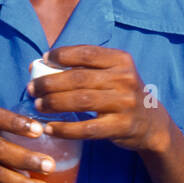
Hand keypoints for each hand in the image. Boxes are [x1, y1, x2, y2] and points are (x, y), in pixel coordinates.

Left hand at [32, 46, 171, 155]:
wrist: (151, 123)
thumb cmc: (120, 94)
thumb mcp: (112, 74)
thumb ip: (82, 68)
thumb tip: (38, 64)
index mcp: (121, 60)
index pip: (86, 53)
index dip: (61, 55)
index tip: (43, 60)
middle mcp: (125, 79)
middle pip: (79, 78)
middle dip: (50, 83)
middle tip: (32, 89)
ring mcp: (124, 103)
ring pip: (81, 101)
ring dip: (54, 103)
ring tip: (38, 106)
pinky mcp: (121, 127)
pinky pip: (86, 128)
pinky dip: (64, 129)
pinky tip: (50, 128)